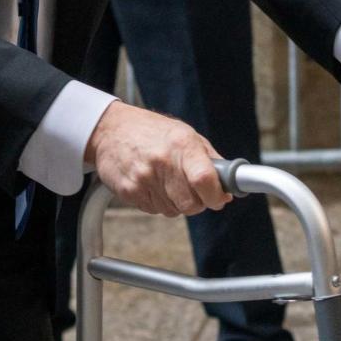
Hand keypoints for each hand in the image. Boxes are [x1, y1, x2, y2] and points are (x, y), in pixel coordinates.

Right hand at [84, 102, 230, 216]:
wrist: (111, 130)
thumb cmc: (152, 131)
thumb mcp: (186, 134)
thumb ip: (210, 160)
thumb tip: (229, 186)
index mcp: (182, 144)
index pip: (204, 179)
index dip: (216, 195)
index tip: (219, 198)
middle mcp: (163, 161)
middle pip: (191, 204)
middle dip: (197, 202)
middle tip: (192, 189)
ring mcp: (144, 178)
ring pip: (173, 211)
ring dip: (175, 202)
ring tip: (166, 180)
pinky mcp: (129, 191)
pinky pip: (154, 210)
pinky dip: (157, 202)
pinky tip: (151, 183)